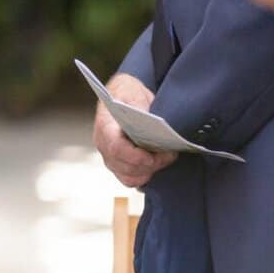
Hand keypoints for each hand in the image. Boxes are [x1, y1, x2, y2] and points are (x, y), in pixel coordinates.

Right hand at [92, 73, 174, 189]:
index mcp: (105, 125)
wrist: (124, 96)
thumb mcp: (134, 93)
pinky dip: (144, 175)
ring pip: (128, 176)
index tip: (153, 156)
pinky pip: (130, 179)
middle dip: (150, 164)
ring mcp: (109, 156)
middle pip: (124, 166)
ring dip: (149, 171)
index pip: (115, 148)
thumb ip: (139, 107)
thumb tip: (147, 120)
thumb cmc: (127, 94)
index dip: (135, 157)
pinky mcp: (118, 164)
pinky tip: (155, 163)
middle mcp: (103, 144)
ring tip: (164, 157)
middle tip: (169, 154)